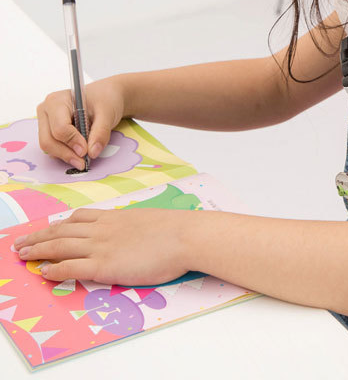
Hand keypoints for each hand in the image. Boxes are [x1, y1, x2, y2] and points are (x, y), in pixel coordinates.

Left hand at [12, 207, 192, 286]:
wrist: (185, 236)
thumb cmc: (176, 230)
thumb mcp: (149, 221)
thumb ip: (133, 227)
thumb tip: (132, 234)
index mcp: (116, 217)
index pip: (80, 218)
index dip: (60, 224)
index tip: (49, 228)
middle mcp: (103, 229)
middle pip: (62, 231)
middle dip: (39, 237)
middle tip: (21, 243)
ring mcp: (102, 246)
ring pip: (60, 246)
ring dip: (38, 250)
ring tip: (22, 255)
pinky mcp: (104, 265)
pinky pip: (71, 267)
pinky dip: (55, 269)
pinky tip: (44, 272)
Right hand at [35, 76, 127, 170]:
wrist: (105, 96)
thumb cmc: (104, 99)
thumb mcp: (108, 113)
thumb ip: (101, 132)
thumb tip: (92, 153)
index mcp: (57, 100)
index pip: (60, 127)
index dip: (72, 142)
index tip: (86, 151)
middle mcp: (46, 110)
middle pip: (48, 140)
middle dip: (66, 153)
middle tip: (83, 162)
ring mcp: (45, 121)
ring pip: (48, 146)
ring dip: (65, 155)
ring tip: (83, 158)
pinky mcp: (49, 131)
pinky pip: (52, 147)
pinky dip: (65, 153)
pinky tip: (79, 152)